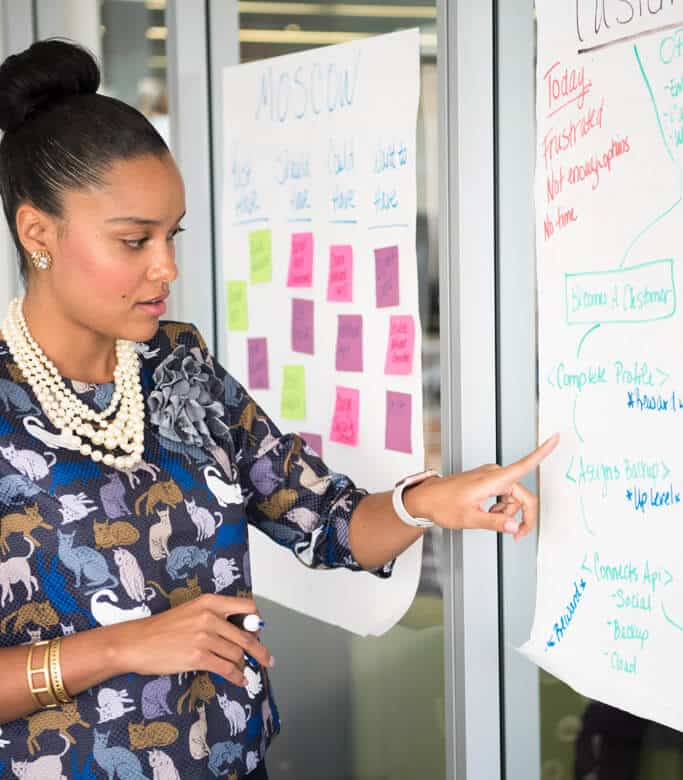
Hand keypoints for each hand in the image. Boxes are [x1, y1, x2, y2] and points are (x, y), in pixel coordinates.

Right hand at [112, 595, 273, 686]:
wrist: (136, 642)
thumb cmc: (162, 628)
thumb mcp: (192, 611)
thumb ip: (216, 617)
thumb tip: (240, 631)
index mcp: (210, 602)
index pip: (247, 608)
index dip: (256, 622)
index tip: (258, 632)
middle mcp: (210, 617)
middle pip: (246, 635)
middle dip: (259, 650)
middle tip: (267, 659)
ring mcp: (204, 637)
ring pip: (237, 653)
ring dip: (242, 665)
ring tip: (243, 671)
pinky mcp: (198, 657)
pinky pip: (227, 668)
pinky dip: (236, 677)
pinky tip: (239, 680)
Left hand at [407, 434, 558, 540]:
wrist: (426, 499)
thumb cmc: (443, 504)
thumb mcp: (470, 518)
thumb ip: (495, 523)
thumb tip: (515, 527)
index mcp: (493, 479)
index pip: (524, 465)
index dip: (542, 452)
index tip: (555, 439)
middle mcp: (494, 474)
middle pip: (523, 495)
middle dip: (521, 515)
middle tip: (516, 535)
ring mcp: (490, 477)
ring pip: (513, 498)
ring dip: (507, 512)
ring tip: (487, 518)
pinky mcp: (487, 481)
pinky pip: (504, 495)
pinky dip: (501, 507)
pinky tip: (487, 512)